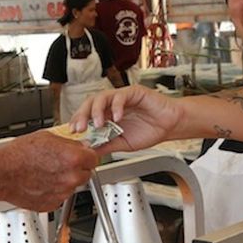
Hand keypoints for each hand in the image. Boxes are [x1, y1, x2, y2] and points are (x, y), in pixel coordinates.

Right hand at [0, 131, 100, 210]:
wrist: (0, 175)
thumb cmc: (17, 156)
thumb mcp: (46, 138)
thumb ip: (68, 143)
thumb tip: (77, 145)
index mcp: (73, 159)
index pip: (94, 158)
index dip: (87, 156)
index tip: (82, 155)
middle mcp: (70, 177)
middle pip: (86, 174)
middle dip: (77, 168)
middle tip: (61, 163)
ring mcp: (62, 193)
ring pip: (72, 186)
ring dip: (64, 180)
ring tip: (46, 172)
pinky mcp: (52, 204)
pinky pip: (60, 196)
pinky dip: (54, 191)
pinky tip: (41, 182)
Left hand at [69, 86, 183, 154]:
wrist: (170, 126)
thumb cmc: (149, 131)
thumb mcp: (122, 144)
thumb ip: (106, 145)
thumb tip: (88, 150)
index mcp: (107, 115)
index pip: (87, 114)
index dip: (78, 120)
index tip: (72, 132)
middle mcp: (112, 105)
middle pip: (90, 103)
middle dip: (82, 115)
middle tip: (79, 128)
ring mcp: (122, 97)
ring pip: (102, 96)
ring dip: (97, 110)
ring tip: (98, 123)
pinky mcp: (134, 92)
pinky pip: (121, 96)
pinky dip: (116, 106)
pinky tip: (117, 117)